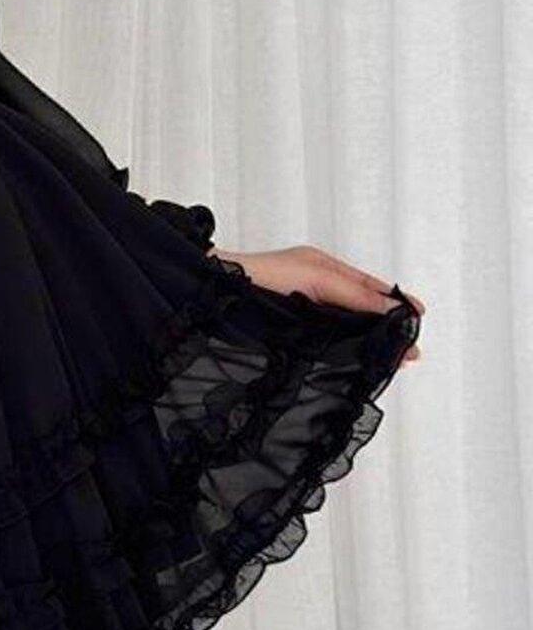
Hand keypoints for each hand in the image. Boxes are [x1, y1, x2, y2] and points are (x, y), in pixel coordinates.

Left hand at [212, 243, 423, 360]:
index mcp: (322, 268)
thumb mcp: (316, 278)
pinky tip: (357, 362)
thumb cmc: (257, 278)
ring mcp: (303, 311)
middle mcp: (315, 288)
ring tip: (392, 360)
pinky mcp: (291, 331)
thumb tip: (393, 308)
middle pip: (361, 310)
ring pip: (346, 328)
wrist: (212, 296)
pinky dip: (346, 349)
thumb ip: (354, 295)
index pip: (368, 288)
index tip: (418, 319)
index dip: (394, 304)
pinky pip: (327, 340)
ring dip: (369, 342)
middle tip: (409, 351)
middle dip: (386, 328)